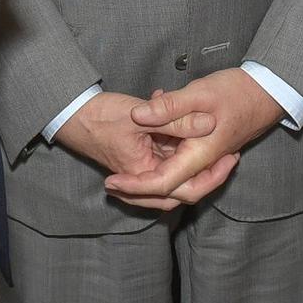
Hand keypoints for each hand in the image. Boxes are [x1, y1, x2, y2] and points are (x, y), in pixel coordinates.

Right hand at [53, 91, 220, 211]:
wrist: (73, 113)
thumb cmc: (101, 117)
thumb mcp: (142, 116)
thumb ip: (176, 120)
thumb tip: (209, 123)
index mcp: (144, 175)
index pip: (183, 189)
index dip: (211, 177)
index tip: (229, 161)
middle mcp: (142, 178)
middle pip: (181, 189)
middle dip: (206, 174)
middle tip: (229, 158)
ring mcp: (140, 168)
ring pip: (174, 173)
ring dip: (192, 160)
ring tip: (214, 144)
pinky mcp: (139, 156)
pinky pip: (164, 157)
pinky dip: (177, 145)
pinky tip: (182, 120)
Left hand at [104, 70, 281, 206]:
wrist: (267, 92)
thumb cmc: (236, 92)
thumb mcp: (199, 94)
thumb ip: (168, 106)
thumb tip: (138, 116)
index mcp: (199, 155)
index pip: (162, 183)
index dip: (135, 186)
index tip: (111, 182)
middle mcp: (203, 163)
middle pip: (168, 192)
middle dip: (139, 192)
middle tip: (113, 185)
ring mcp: (206, 158)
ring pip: (175, 179)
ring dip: (149, 179)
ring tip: (125, 174)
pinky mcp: (206, 150)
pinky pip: (182, 164)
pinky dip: (163, 160)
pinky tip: (151, 140)